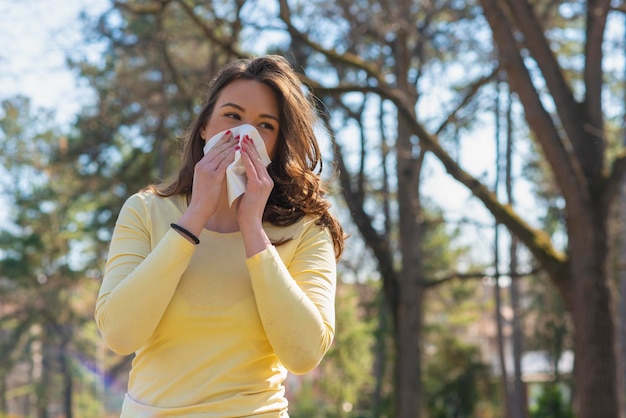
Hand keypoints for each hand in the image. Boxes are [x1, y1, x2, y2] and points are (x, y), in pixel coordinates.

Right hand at [178, 131, 236, 233]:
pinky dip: (232, 156)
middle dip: (229, 141)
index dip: (222, 141)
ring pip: (222, 154)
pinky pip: (225, 163)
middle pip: (218, 149)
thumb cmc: (203, 198)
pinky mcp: (213, 177)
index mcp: (200, 165)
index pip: (212, 149)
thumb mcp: (204, 181)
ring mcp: (207, 170)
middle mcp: (202, 165)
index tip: (230, 135)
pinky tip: (239, 152)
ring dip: (232, 146)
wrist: (198, 209)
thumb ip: (211, 172)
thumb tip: (221, 166)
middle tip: (239, 135)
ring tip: (241, 141)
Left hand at [237, 134, 273, 253]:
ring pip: (255, 162)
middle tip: (244, 136)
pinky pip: (251, 168)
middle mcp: (267, 180)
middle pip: (258, 159)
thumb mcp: (246, 191)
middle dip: (251, 147)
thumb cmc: (246, 210)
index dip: (252, 151)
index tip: (246, 142)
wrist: (250, 222)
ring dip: (248, 150)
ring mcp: (264, 183)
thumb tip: (237, 170)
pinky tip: (240, 151)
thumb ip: (244, 180)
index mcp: (265, 181)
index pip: (258, 162)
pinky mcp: (258, 186)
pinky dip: (245, 158)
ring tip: (241, 140)